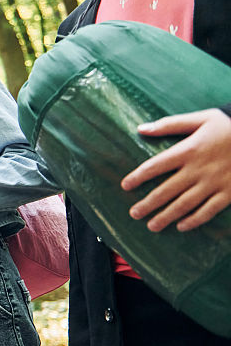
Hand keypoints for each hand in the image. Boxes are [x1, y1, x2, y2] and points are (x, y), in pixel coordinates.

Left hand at [122, 109, 230, 231]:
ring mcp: (215, 183)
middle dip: (148, 203)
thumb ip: (169, 125)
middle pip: (167, 190)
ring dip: (167, 216)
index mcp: (189, 149)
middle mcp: (199, 169)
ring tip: (152, 225)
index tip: (125, 186)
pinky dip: (195, 220)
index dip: (138, 177)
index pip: (156, 166)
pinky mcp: (229, 192)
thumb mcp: (200, 119)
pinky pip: (209, 210)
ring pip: (185, 204)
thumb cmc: (228, 125)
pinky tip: (182, 226)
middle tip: (134, 214)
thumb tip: (140, 128)